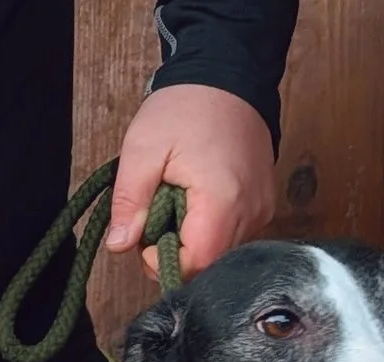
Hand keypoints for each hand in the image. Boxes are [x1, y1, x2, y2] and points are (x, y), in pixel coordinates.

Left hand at [106, 84, 277, 280]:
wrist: (228, 73)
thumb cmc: (186, 106)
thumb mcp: (142, 150)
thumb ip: (130, 202)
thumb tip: (120, 245)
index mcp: (222, 201)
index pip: (196, 265)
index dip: (163, 262)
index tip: (145, 236)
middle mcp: (251, 211)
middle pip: (209, 265)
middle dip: (175, 252)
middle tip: (157, 213)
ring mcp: (262, 208)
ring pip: (221, 253)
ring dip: (191, 240)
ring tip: (177, 200)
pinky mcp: (264, 203)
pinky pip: (233, 234)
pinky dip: (209, 227)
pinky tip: (196, 199)